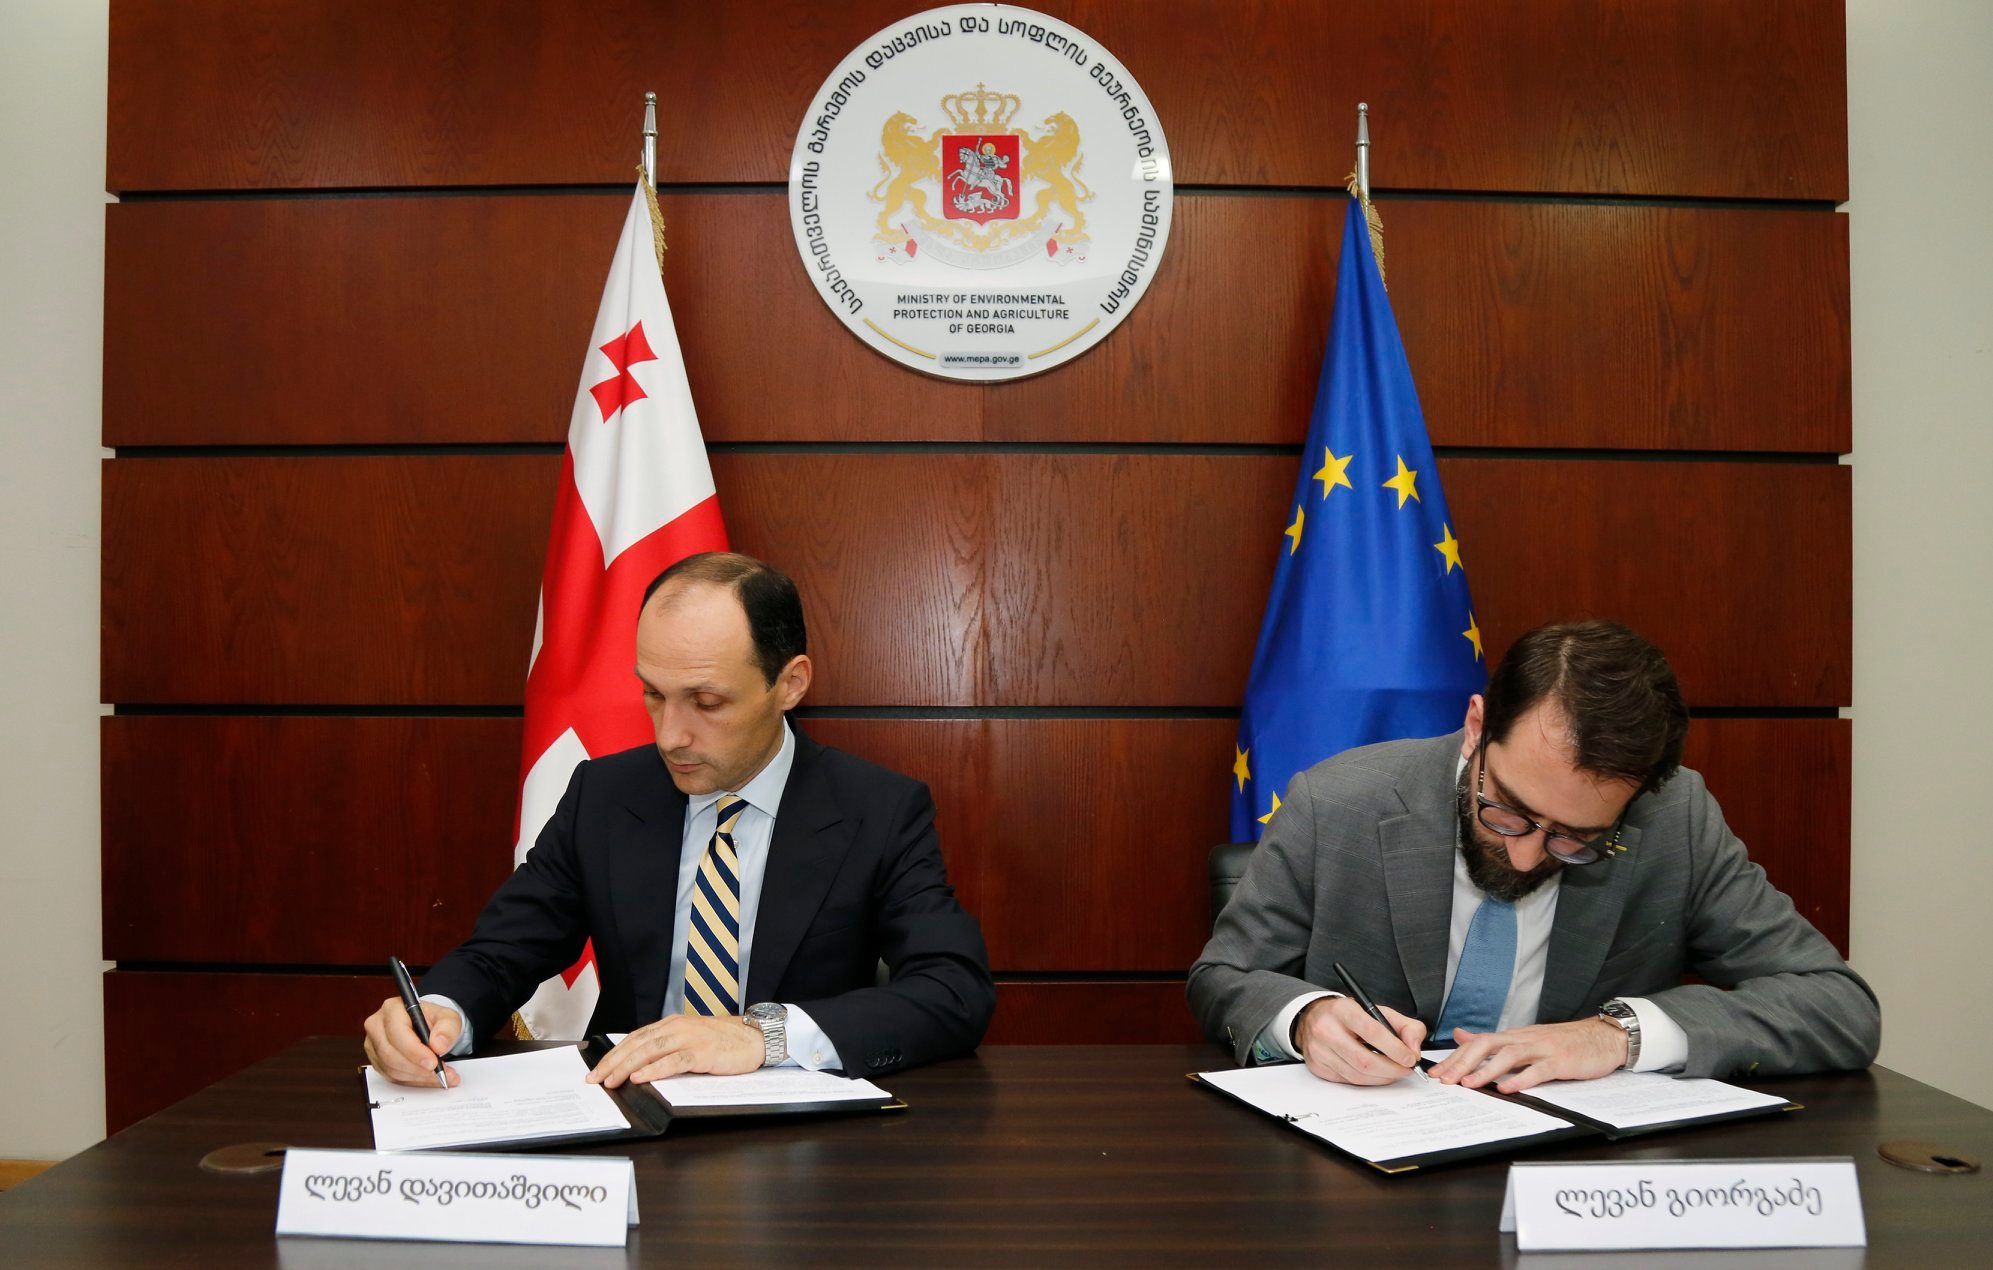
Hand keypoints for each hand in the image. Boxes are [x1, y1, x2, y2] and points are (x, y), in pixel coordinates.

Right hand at [362, 998, 461, 1087]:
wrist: (426, 1027)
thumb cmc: (433, 1020)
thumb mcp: (448, 1018)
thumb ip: (448, 1028)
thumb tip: (438, 1045)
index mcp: (392, 1008)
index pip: (397, 1032)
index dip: (414, 1051)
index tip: (433, 1062)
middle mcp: (377, 1025)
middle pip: (390, 1053)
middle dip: (417, 1067)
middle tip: (439, 1073)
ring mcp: (373, 1045)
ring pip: (391, 1068)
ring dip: (417, 1076)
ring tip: (439, 1076)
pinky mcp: (376, 1061)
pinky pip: (391, 1077)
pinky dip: (412, 1080)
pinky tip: (427, 1078)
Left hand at [586, 1014, 763, 1087]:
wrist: (755, 1038)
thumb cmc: (723, 1042)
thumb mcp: (690, 1040)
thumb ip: (668, 1048)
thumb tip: (639, 1067)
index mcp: (671, 1024)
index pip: (635, 1038)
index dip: (614, 1054)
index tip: (597, 1070)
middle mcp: (677, 1027)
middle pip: (638, 1044)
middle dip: (614, 1062)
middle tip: (596, 1078)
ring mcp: (690, 1038)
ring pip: (651, 1051)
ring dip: (628, 1066)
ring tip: (612, 1080)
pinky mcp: (703, 1052)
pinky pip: (675, 1061)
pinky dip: (655, 1069)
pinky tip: (641, 1077)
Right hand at [1294, 995, 1426, 1085]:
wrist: (1314, 1018)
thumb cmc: (1349, 1015)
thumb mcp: (1378, 1011)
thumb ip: (1405, 1026)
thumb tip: (1414, 1049)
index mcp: (1343, 1010)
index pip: (1372, 1031)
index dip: (1395, 1048)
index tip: (1410, 1058)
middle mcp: (1327, 1030)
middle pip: (1364, 1060)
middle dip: (1391, 1069)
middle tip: (1406, 1070)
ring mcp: (1319, 1050)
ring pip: (1357, 1075)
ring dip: (1382, 1078)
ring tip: (1394, 1072)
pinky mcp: (1318, 1067)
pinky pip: (1349, 1081)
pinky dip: (1368, 1080)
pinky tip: (1376, 1074)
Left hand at [1427, 1017, 1628, 1093]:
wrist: (1603, 1037)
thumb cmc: (1564, 1042)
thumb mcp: (1525, 1038)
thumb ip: (1494, 1041)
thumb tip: (1462, 1036)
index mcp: (1514, 1036)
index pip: (1477, 1043)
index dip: (1455, 1057)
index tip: (1436, 1073)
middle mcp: (1524, 1039)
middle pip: (1486, 1045)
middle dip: (1462, 1062)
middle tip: (1444, 1080)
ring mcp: (1542, 1049)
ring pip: (1509, 1055)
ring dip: (1486, 1070)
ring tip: (1468, 1085)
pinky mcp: (1560, 1061)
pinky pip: (1538, 1070)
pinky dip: (1522, 1079)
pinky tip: (1508, 1089)